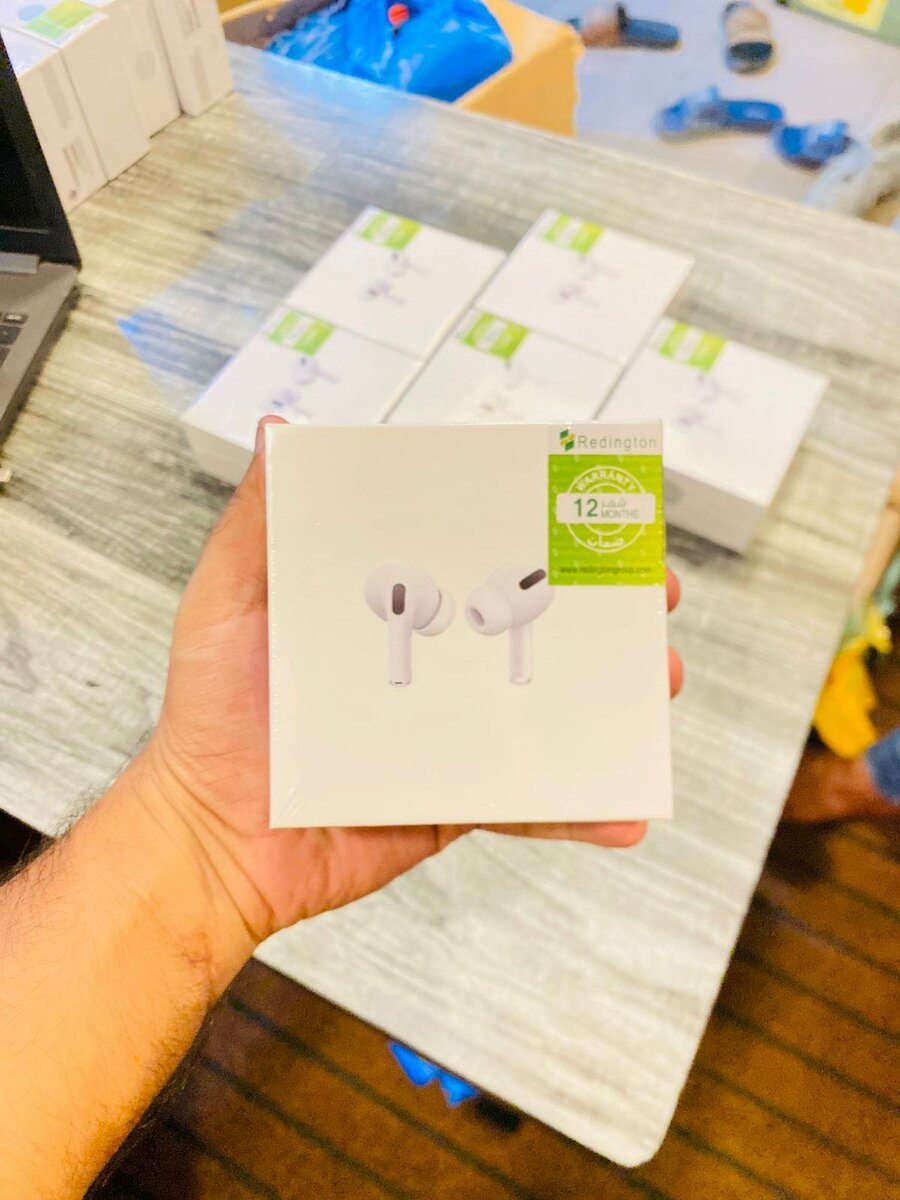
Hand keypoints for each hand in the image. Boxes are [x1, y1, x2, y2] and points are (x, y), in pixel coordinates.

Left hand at [144, 418, 682, 947]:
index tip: (586, 512)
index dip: (533, 531)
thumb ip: (257, 523)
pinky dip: (577, 809)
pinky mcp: (455, 800)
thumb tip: (280, 431)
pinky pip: (526, 802)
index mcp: (387, 608)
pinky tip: (622, 809)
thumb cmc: (211, 716)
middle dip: (597, 608)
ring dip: (608, 697)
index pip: (471, 553)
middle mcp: (429, 664)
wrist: (211, 840)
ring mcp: (448, 734)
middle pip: (526, 624)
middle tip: (646, 594)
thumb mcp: (227, 601)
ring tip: (651, 682)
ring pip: (545, 708)